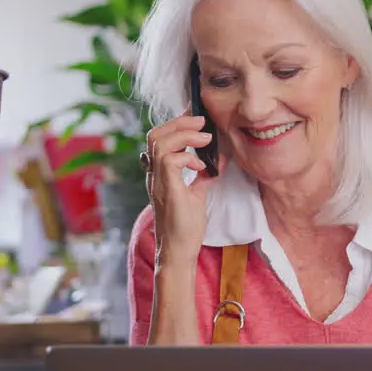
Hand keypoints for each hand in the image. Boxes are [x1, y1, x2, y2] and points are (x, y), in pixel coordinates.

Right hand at [144, 113, 219, 262]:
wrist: (179, 250)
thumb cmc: (185, 226)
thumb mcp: (197, 195)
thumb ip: (202, 176)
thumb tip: (216, 160)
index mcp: (160, 173)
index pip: (160, 139)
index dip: (177, 124)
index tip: (197, 120)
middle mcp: (154, 174)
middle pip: (156, 135)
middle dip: (180, 122)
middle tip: (202, 122)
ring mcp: (158, 181)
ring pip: (160, 143)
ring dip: (185, 135)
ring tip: (205, 138)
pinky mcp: (167, 189)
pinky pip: (169, 161)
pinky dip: (187, 157)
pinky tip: (200, 165)